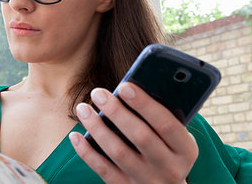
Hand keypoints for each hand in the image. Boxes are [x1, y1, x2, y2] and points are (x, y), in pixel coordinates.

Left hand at [69, 82, 197, 183]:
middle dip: (117, 112)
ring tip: (83, 108)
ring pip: (118, 152)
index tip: (124, 86)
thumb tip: (129, 87)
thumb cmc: (167, 150)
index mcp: (185, 150)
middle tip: (98, 93)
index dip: (145, 104)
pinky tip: (75, 135)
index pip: (166, 124)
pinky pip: (103, 170)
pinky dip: (87, 152)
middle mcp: (169, 168)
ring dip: (97, 127)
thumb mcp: (175, 136)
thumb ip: (161, 115)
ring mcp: (147, 181)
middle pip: (140, 136)